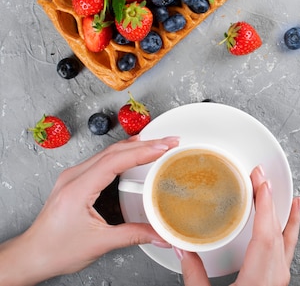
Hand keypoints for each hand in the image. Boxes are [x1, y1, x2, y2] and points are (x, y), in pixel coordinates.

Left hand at [0, 136, 179, 285]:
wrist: (32, 256)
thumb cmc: (55, 250)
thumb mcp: (100, 243)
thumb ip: (134, 235)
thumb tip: (159, 233)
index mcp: (78, 189)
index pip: (115, 161)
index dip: (142, 152)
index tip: (164, 147)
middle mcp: (74, 177)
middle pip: (114, 151)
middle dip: (145, 144)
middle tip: (170, 141)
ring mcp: (73, 177)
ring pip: (108, 152)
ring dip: (135, 146)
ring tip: (159, 143)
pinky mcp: (76, 181)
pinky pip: (102, 159)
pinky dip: (123, 153)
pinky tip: (134, 151)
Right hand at [177, 166, 299, 285]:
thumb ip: (195, 276)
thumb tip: (184, 252)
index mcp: (261, 276)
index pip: (267, 231)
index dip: (264, 202)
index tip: (260, 180)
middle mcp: (276, 276)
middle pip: (279, 231)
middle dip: (272, 201)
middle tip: (263, 178)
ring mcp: (280, 281)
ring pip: (287, 241)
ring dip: (285, 216)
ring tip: (288, 197)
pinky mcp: (278, 285)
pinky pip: (286, 251)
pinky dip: (287, 233)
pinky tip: (286, 228)